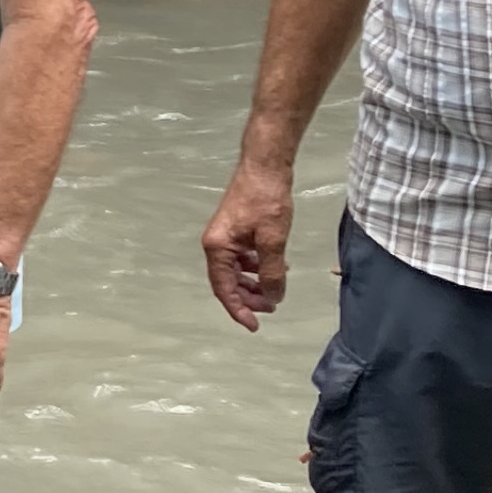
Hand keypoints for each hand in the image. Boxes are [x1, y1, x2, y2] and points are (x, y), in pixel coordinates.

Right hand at [201, 159, 292, 329]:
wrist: (265, 166)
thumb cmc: (266, 200)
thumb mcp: (272, 240)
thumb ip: (271, 272)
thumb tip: (273, 298)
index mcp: (217, 247)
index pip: (224, 288)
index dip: (239, 309)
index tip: (255, 326)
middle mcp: (216, 244)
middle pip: (228, 282)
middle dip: (249, 297)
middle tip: (272, 307)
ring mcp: (225, 237)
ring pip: (236, 271)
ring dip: (254, 283)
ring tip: (275, 289)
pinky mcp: (236, 230)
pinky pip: (243, 258)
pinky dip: (257, 268)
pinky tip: (275, 267)